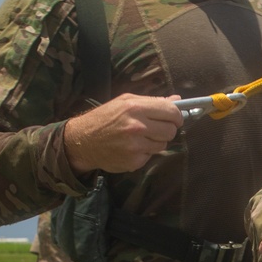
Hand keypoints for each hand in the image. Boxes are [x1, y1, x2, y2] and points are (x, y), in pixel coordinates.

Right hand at [64, 93, 182, 174]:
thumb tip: (178, 100)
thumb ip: (152, 101)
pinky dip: (145, 152)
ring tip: (140, 137)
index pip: (171, 112)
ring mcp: (136, 146)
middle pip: (171, 130)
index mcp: (135, 107)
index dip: (177, 116)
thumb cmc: (105, 118)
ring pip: (163, 144)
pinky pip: (151, 156)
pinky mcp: (134, 161)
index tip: (175, 118)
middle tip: (156, 128)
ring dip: (156, 141)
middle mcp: (137, 127)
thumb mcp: (125, 101)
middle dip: (167, 129)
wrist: (83, 140)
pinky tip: (132, 148)